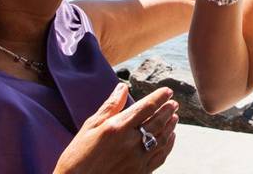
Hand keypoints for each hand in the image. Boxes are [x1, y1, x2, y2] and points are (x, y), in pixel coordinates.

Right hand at [54, 83, 178, 173]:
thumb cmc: (78, 155)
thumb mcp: (90, 126)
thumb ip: (110, 106)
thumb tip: (122, 87)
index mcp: (118, 128)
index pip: (147, 107)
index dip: (160, 97)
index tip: (167, 91)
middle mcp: (131, 142)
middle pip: (158, 121)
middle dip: (168, 110)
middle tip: (174, 103)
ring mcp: (137, 159)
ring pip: (162, 139)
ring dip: (170, 126)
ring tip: (174, 118)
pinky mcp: (140, 172)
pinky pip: (160, 157)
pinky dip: (168, 145)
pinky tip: (170, 138)